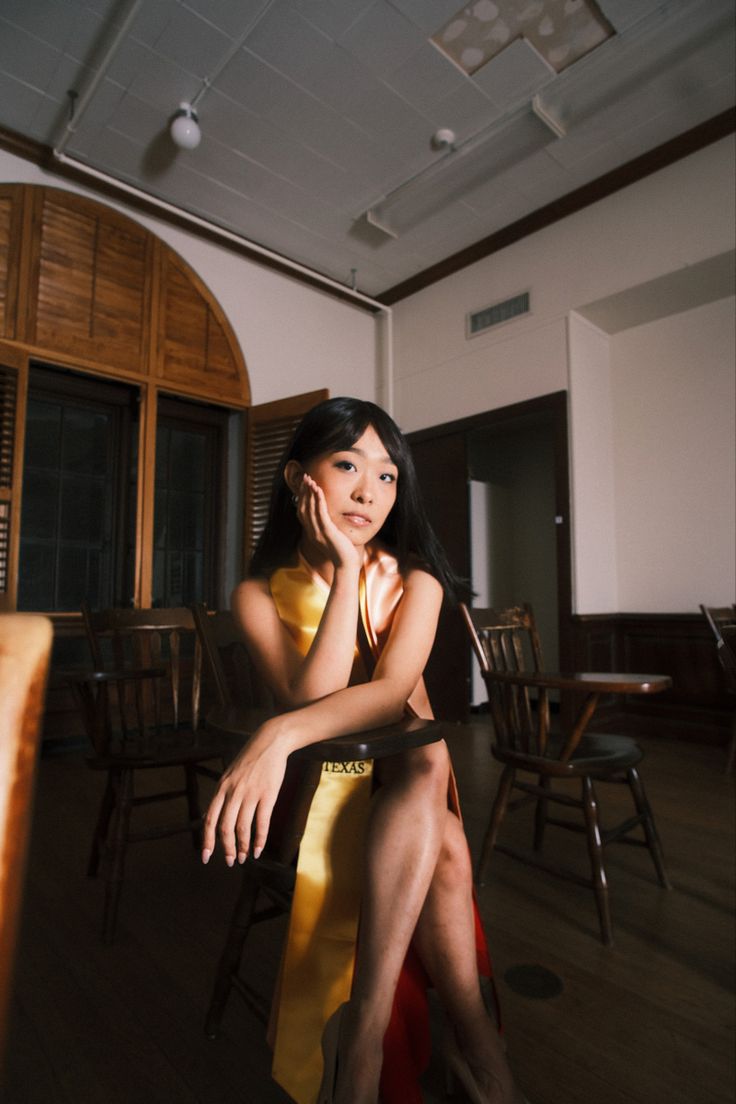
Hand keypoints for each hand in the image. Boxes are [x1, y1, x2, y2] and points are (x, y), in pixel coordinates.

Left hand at [201, 722, 287, 865]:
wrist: (270, 742)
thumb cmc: (250, 760)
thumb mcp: (229, 775)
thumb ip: (222, 795)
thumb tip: (210, 817)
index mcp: (222, 788)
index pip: (210, 819)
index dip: (207, 840)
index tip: (206, 857)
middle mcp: (233, 792)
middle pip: (225, 827)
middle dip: (226, 848)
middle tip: (231, 861)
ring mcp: (250, 793)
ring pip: (243, 827)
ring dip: (242, 846)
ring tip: (244, 857)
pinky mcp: (267, 795)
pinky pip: (261, 822)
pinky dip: (259, 839)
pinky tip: (257, 849)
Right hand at [296, 473, 360, 570]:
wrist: (346, 565)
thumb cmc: (342, 552)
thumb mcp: (332, 537)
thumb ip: (327, 527)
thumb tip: (328, 518)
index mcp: (311, 534)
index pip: (302, 513)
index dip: (302, 498)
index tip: (304, 485)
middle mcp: (312, 532)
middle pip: (303, 508)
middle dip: (303, 492)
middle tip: (305, 478)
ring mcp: (318, 533)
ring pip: (309, 509)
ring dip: (309, 493)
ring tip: (310, 480)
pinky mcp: (327, 532)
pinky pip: (320, 513)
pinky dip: (318, 500)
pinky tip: (318, 490)